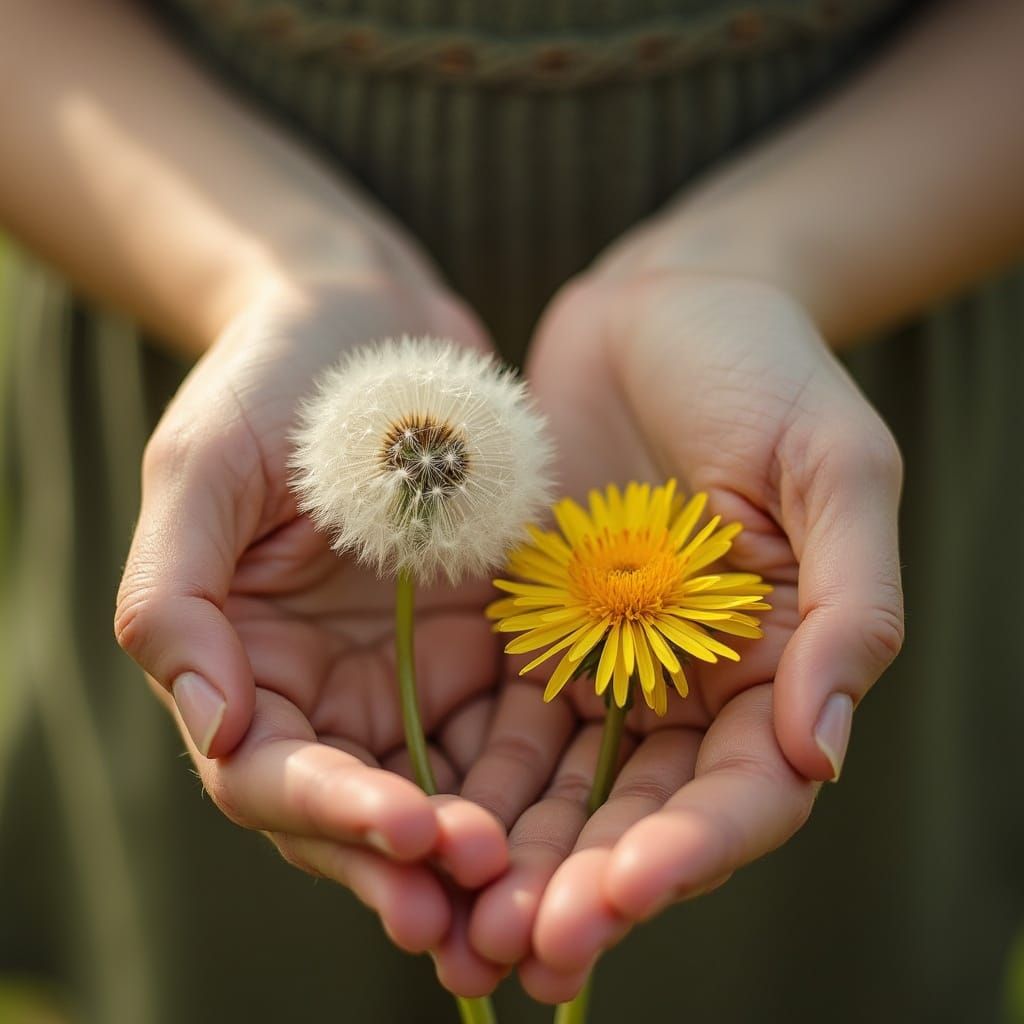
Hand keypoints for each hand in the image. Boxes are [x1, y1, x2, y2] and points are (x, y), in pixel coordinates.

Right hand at [114, 271, 508, 955]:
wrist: (369, 320)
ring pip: (449, 787)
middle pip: (364, 806)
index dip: (333, 815)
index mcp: (245, 663)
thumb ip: (179, 600)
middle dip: (420, 860)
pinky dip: (545, 774)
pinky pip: (517, 723)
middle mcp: (328, 687)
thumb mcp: (201, 469)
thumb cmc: (271, 382)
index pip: (272, 774)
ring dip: (492, 843)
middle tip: (487, 905)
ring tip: (543, 886)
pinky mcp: (488, 642)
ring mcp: (413, 670)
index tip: (412, 830)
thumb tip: (214, 732)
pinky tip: (593, 807)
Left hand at [458, 263, 903, 1000]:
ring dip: (517, 859)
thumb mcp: (834, 468)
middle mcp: (692, 683)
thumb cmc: (766, 370)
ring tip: (460, 925)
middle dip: (584, 886)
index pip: (744, 792)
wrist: (661, 304)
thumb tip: (821, 749)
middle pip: (642, 815)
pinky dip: (471, 780)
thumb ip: (849, 608)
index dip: (689, 855)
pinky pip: (502, 718)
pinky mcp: (537, 628)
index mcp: (779, 662)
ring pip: (565, 789)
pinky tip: (425, 825)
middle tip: (516, 950)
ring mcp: (609, 662)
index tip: (618, 896)